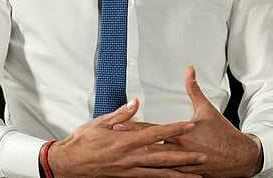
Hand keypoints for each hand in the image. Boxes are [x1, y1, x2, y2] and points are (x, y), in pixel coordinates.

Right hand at [47, 97, 207, 176]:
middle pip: (164, 157)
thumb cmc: (82, 142)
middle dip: (185, 158)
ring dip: (180, 174)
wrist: (68, 164)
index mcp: (125, 141)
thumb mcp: (99, 122)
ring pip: (160, 173)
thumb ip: (121, 114)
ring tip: (196, 174)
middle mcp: (130, 157)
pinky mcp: (126, 177)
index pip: (156, 133)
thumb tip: (136, 103)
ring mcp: (129, 170)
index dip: (174, 130)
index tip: (189, 125)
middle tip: (204, 157)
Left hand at [123, 65, 261, 176]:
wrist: (239, 157)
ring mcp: (182, 164)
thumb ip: (194, 89)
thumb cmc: (223, 133)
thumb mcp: (207, 108)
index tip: (117, 124)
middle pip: (147, 147)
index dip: (133, 126)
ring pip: (155, 164)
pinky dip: (153, 173)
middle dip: (129, 144)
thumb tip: (189, 70)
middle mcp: (179, 149)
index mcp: (181, 133)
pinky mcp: (186, 173)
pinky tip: (142, 173)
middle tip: (111, 142)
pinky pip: (166, 175)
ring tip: (121, 159)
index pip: (152, 129)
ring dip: (138, 161)